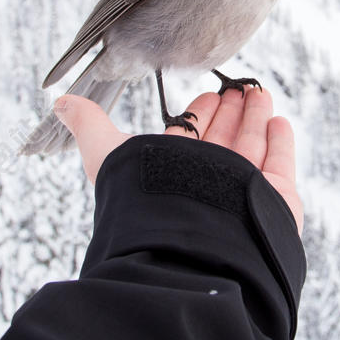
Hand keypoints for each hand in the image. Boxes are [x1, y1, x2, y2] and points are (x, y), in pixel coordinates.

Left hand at [53, 87, 303, 234]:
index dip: (199, 113)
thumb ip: (88, 127)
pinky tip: (278, 120)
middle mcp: (206, 183)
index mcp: (172, 173)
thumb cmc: (146, 205)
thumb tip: (59, 102)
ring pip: (251, 145)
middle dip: (230, 111)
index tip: (208, 92)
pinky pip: (278, 165)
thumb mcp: (107, 155)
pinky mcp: (273, 200)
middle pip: (222, 139)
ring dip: (255, 117)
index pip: (190, 137)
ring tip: (259, 92)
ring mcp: (241, 192)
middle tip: (238, 88)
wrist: (192, 251)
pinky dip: (280, 142)